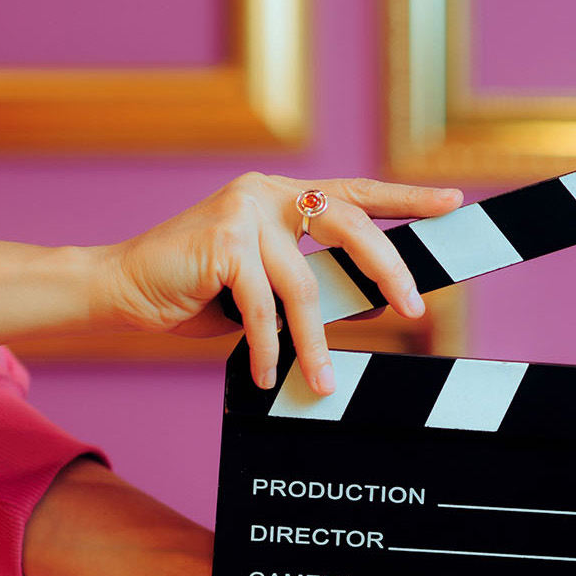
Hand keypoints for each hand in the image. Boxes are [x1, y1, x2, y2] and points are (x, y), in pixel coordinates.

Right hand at [100, 173, 461, 393]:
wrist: (123, 287)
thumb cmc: (194, 291)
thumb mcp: (263, 284)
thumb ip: (305, 282)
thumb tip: (360, 303)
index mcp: (284, 196)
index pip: (357, 192)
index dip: (408, 197)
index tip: (453, 202)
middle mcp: (268, 192)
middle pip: (350, 226)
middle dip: (387, 271)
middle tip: (414, 311)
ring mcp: (244, 210)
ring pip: (302, 287)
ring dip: (313, 344)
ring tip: (322, 382)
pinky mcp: (223, 240)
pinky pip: (262, 308)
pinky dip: (266, 348)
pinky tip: (267, 373)